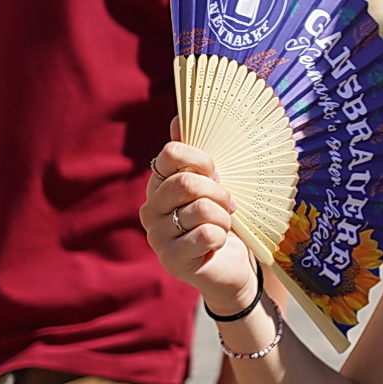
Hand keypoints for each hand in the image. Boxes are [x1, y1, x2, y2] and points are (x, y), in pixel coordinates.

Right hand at [139, 135, 255, 315]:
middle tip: (228, 204)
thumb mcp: (214, 183)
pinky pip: (206, 234)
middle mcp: (150, 209)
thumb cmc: (222, 219)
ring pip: (201, 209)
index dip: (200, 159)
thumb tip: (178, 117)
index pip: (170, 154)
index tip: (215, 171)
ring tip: (223, 225)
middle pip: (186, 182)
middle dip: (218, 192)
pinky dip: (221, 237)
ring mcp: (157, 236)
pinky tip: (217, 244)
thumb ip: (196, 156)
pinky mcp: (171, 260)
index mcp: (159, 185)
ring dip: (223, 217)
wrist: (232, 266)